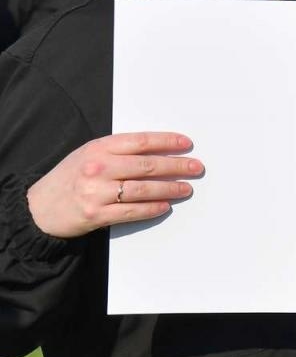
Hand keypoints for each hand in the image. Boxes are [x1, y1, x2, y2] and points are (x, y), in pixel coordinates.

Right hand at [27, 132, 203, 238]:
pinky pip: (132, 211)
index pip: (140, 142)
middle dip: (177, 166)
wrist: (38, 207)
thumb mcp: (88, 154)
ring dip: (170, 189)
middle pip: (147, 165)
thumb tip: (157, 151)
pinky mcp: (96, 214)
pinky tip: (166, 206)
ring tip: (186, 188)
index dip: (167, 142)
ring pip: (143, 189)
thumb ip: (118, 151)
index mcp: (98, 148)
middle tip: (196, 167)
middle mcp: (98, 168)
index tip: (186, 144)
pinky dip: (152, 208)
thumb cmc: (69, 177)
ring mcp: (97, 192)